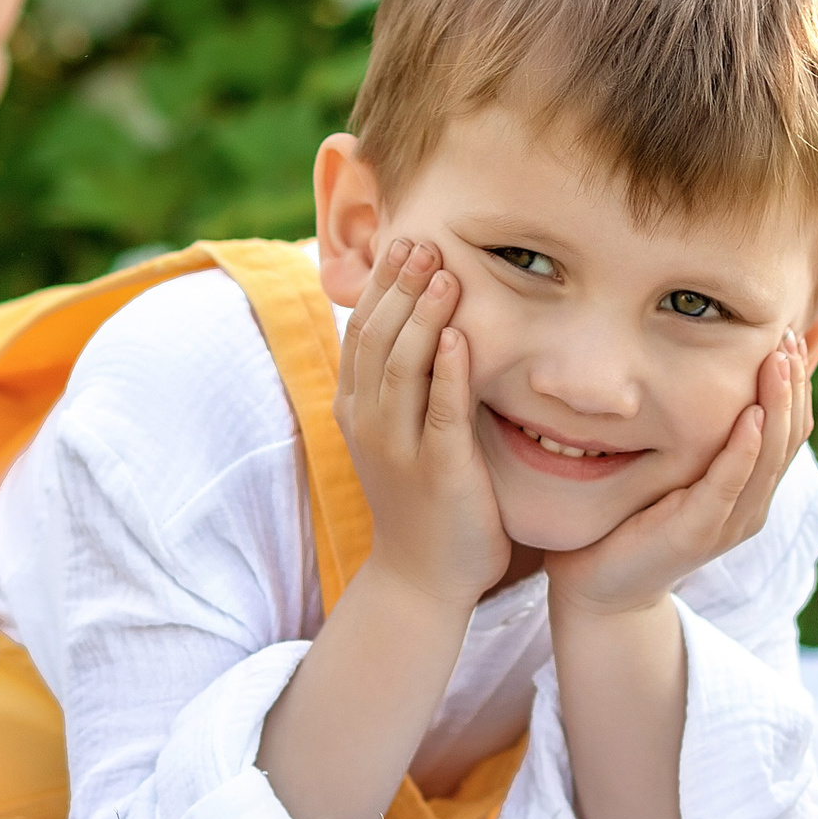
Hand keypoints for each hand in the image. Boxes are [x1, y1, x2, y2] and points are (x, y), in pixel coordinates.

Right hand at [335, 238, 510, 610]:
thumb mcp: (397, 430)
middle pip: (377, 338)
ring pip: (402, 367)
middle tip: (424, 242)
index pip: (361, 329)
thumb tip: (425, 316)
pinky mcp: (438, 470)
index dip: (380, 284)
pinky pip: (442, 412)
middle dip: (399, 287)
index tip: (404, 242)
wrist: (422, 576)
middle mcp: (368, 421)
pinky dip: (449, 371)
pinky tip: (461, 337)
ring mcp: (399, 447)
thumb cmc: (419, 497)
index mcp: (356, 407)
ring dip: (423, 316)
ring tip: (443, 274)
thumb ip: (404, 379)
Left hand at [545, 330, 813, 617]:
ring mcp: (729, 522)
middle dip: (791, 385)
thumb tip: (692, 379)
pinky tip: (750, 416)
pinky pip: (730, 484)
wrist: (600, 588)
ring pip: (769, 457)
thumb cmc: (630, 522)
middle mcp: (749, 507)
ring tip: (777, 362)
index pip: (789, 430)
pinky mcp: (698, 533)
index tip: (786, 336)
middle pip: (789, 437)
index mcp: (749, 490)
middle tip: (785, 336)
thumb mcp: (671, 469)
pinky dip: (744, 449)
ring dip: (776, 406)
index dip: (794, 384)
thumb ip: (691, 434)